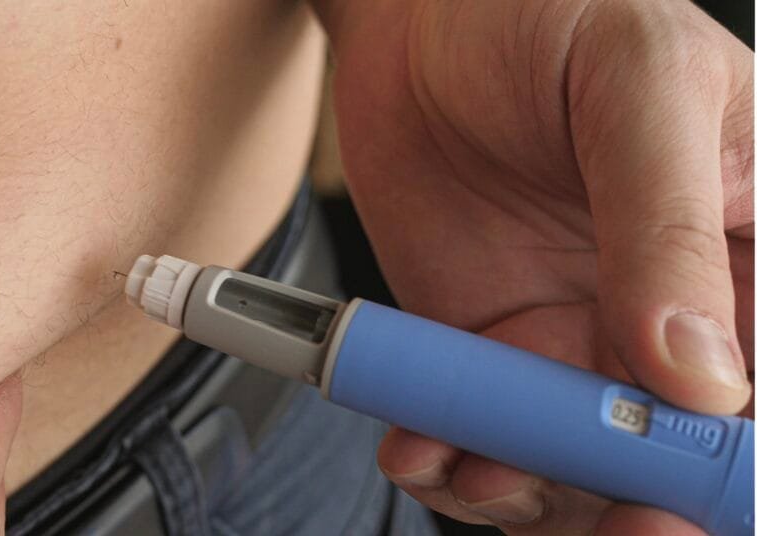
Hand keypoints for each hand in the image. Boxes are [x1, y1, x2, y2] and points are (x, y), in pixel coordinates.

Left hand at [314, 0, 751, 532]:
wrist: (420, 21)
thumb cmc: (548, 18)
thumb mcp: (637, 91)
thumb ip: (666, 229)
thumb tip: (698, 376)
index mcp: (748, 256)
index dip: (737, 464)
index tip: (683, 496)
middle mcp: (666, 317)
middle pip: (678, 460)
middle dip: (638, 511)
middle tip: (600, 519)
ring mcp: (573, 340)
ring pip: (574, 472)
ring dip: (527, 499)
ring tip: (472, 472)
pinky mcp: (489, 348)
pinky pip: (481, 438)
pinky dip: (449, 465)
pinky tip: (420, 448)